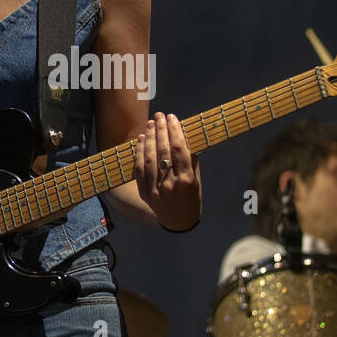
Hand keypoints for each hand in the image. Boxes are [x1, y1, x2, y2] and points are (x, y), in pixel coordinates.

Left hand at [135, 112, 200, 230]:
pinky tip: (142, 139)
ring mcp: (156, 189)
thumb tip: (182, 133)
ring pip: (150, 158)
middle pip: (163, 151)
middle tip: (159, 116)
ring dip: (150, 138)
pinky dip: (139, 152)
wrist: (179, 221)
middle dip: (161, 130)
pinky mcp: (145, 192)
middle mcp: (171, 184)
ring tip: (151, 123)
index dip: (174, 131)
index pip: (179, 150)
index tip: (172, 117)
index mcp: (187, 179)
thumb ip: (190, 158)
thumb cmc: (191, 196)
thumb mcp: (196, 178)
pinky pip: (140, 169)